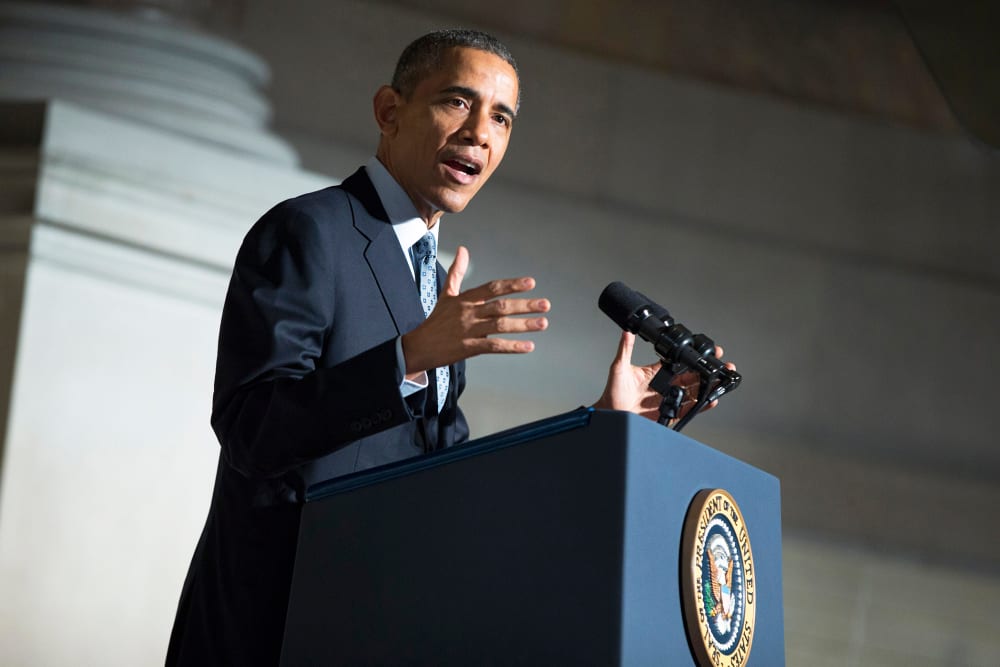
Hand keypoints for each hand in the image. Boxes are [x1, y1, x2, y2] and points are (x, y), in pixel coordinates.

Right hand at [401, 246, 549, 373]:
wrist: (419, 346)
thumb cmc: (436, 321)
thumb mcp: (446, 295)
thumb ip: (457, 272)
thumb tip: (463, 249)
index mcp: (465, 299)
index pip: (492, 288)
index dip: (512, 285)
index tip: (531, 283)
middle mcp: (468, 313)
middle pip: (500, 306)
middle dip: (525, 305)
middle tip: (546, 304)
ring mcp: (468, 330)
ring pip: (500, 326)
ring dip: (523, 325)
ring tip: (543, 323)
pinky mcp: (468, 348)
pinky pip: (493, 346)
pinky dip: (512, 346)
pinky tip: (529, 346)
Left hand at [593, 332, 735, 423]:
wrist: (610, 414)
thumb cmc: (612, 392)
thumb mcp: (619, 368)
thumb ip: (625, 349)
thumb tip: (627, 331)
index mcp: (655, 372)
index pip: (678, 362)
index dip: (693, 357)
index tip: (706, 351)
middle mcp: (664, 385)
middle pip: (691, 377)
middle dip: (707, 372)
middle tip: (722, 366)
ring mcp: (667, 399)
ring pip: (693, 392)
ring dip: (708, 387)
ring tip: (721, 382)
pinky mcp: (668, 413)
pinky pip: (687, 409)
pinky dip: (700, 406)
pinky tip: (711, 401)